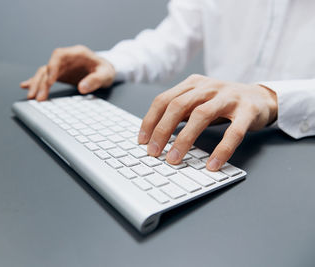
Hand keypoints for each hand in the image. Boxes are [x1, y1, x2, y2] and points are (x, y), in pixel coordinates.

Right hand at [20, 45, 115, 100]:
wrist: (105, 70)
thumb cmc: (106, 70)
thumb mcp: (105, 75)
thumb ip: (95, 80)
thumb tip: (82, 88)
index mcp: (77, 53)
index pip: (58, 56)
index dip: (52, 68)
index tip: (49, 82)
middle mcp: (66, 58)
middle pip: (48, 66)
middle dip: (41, 81)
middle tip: (37, 96)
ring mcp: (61, 66)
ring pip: (44, 72)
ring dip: (37, 84)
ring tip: (31, 97)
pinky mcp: (59, 74)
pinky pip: (45, 77)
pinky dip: (36, 81)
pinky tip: (25, 86)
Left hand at [138, 74, 277, 170]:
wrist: (261, 97)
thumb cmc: (222, 103)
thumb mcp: (198, 100)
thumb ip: (180, 112)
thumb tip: (154, 135)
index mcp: (192, 84)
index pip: (164, 100)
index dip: (150, 120)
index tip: (142, 140)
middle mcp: (208, 87)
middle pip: (178, 105)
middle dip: (162, 130)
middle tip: (153, 152)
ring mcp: (229, 97)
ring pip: (201, 115)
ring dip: (185, 139)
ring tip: (174, 159)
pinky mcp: (248, 111)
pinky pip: (233, 132)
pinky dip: (221, 149)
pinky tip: (212, 164)